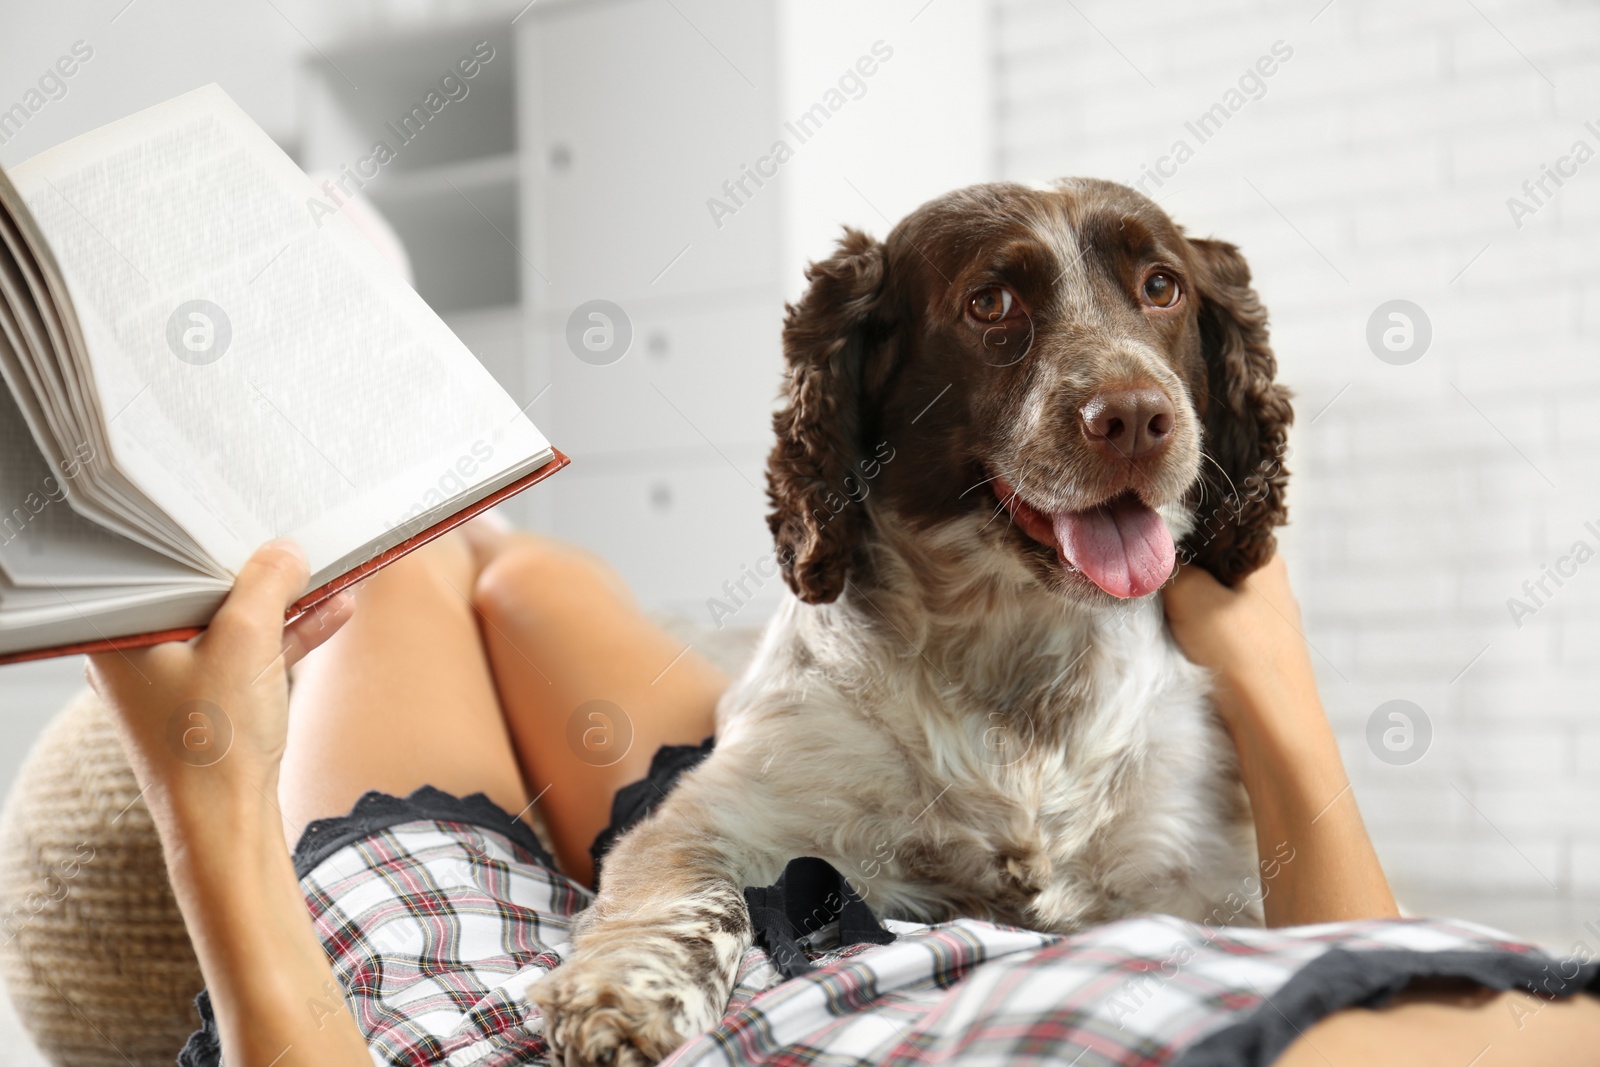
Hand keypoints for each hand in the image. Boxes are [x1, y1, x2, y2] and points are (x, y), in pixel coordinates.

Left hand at [87, 541, 354, 818]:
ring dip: (286, 603)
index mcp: (122, 636)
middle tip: (298, 544)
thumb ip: (267, 583)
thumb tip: (287, 550)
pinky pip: (250, 655)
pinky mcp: (211, 705)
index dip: (215, 541)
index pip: (168, 566)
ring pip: (235, 624)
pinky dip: (288, 635)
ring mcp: (178, 682)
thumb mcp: (247, 641)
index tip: (256, 522)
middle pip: (206, 592)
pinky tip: (335, 612)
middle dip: (261, 571)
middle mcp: (141, 656)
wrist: (225, 825)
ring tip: (332, 573)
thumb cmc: (213, 741)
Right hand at [1161, 554, 1320, 732]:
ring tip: (1165, 619)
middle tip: (1151, 587)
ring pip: (1215, 599)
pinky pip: (1222, 629)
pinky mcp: (1263, 651)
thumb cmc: (1239, 653)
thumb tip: (1152, 553)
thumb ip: (1169, 565)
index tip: (1146, 551)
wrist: (1273, 725)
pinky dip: (1202, 634)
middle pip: (1212, 566)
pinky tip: (1187, 647)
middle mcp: (1273, 583)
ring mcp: (1270, 620)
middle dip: (1181, 576)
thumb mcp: (1191, 595)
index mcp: (1264, 557)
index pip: (1213, 529)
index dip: (1176, 537)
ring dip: (1190, 609)